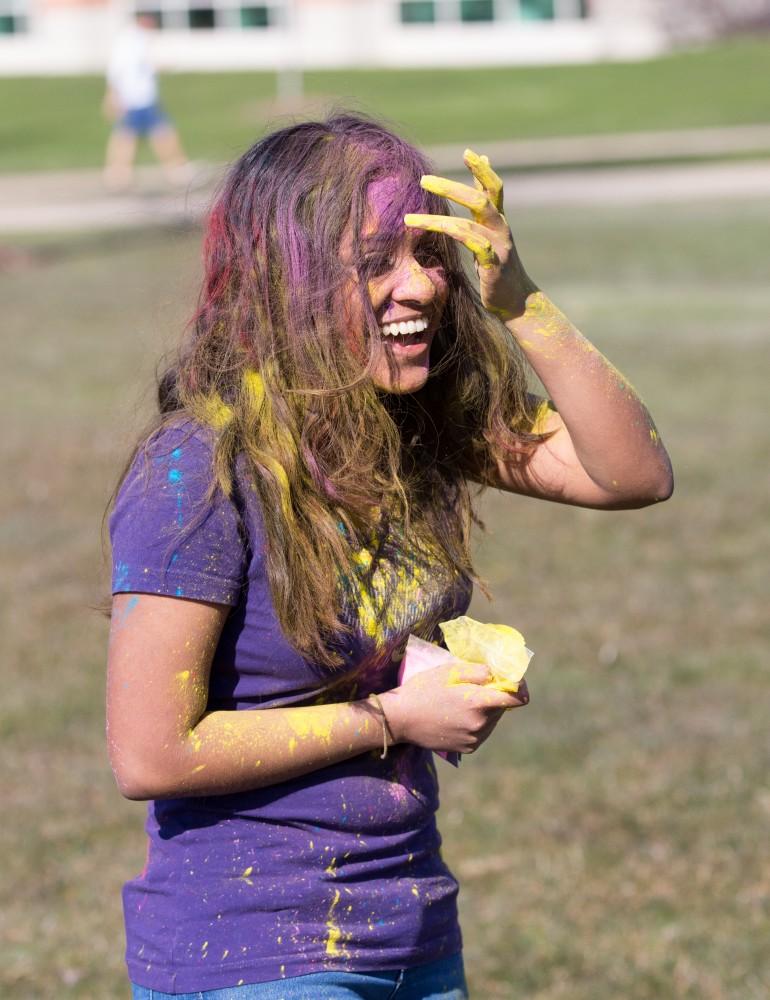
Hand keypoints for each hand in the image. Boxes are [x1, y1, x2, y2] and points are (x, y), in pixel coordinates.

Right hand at [379, 660, 528, 754]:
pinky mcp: (467, 748)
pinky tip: (458, 716)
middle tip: (476, 687)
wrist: (399, 719)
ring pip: (493, 720)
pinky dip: (477, 723)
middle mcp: (480, 724)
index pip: (517, 698)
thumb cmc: (423, 690)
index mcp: (478, 703)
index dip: (519, 687)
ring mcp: (474, 739)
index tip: (513, 680)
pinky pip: (482, 732)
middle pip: (503, 708)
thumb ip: (479, 671)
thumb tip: (499, 673)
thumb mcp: (448, 671)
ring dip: (486, 710)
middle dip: (496, 696)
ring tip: (462, 702)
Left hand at [404, 149, 536, 320]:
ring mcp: (498, 246)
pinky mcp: (494, 265)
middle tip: (423, 180)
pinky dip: (457, 235)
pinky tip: (439, 230)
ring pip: (470, 222)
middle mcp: (500, 228)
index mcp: (497, 220)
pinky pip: (475, 245)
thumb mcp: (490, 235)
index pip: (493, 187)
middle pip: (480, 198)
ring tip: (408, 219)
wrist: (516, 301)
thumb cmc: (498, 267)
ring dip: (436, 219)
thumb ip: (484, 210)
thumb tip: (480, 181)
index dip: (481, 169)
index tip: (467, 152)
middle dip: (450, 187)